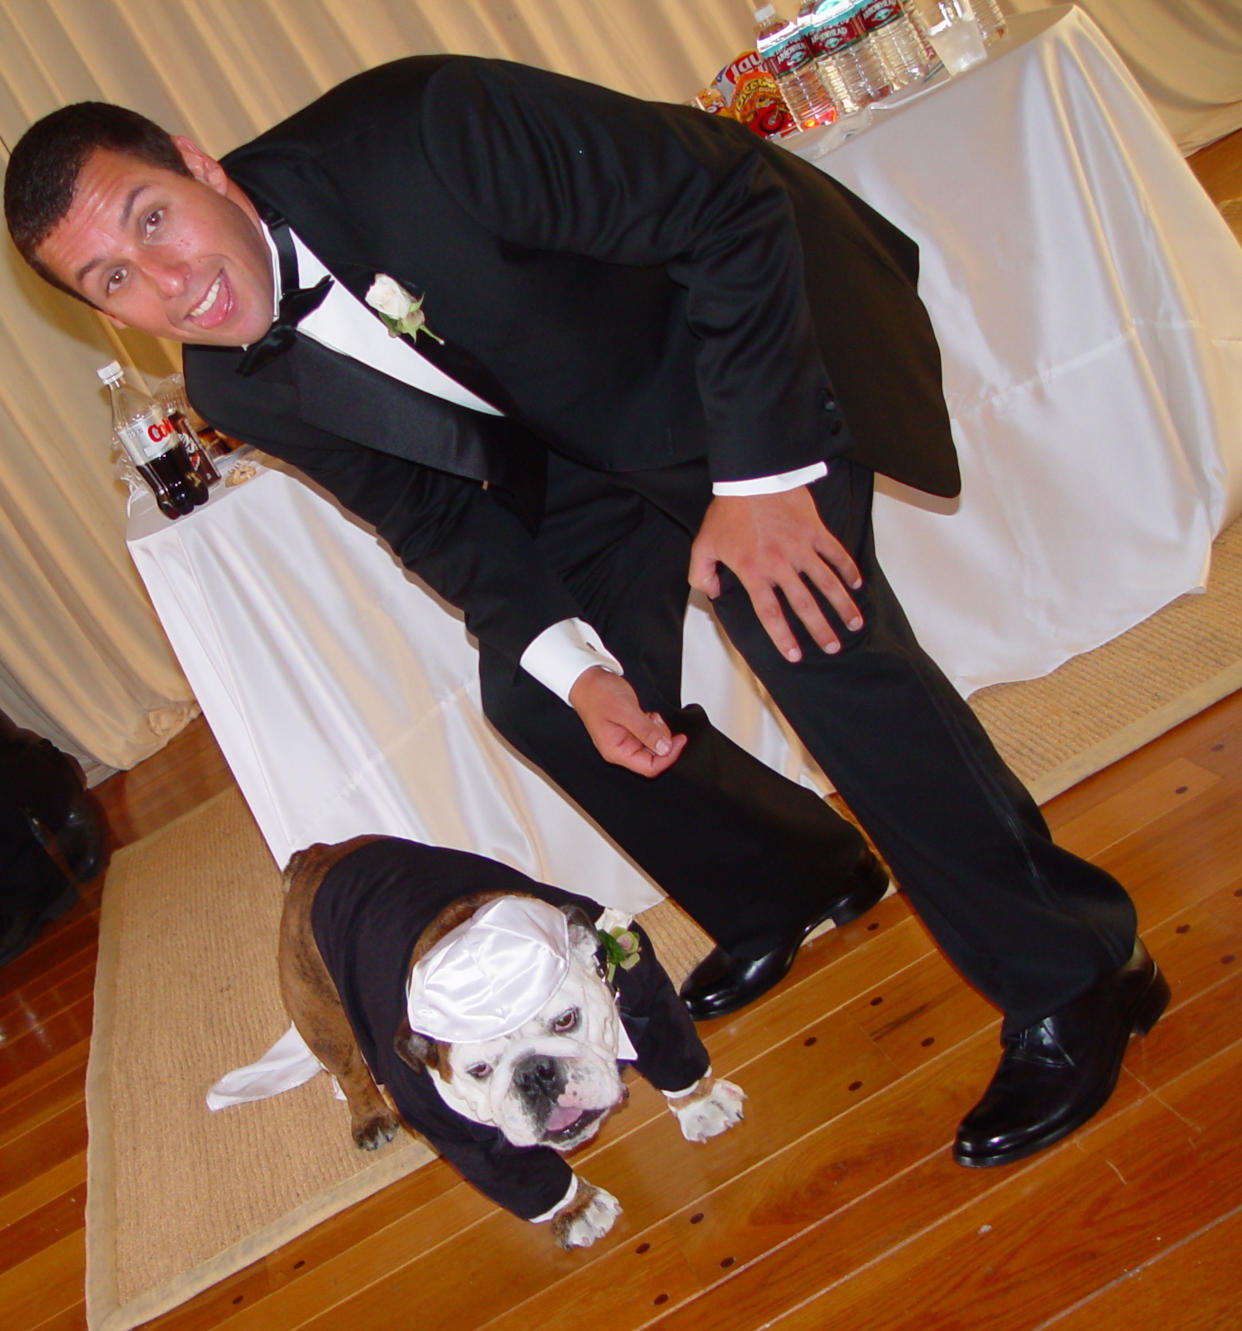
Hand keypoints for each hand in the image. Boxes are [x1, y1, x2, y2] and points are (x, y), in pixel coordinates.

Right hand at [568, 667, 686, 776]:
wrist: (587, 680)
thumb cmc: (598, 694)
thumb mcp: (625, 711)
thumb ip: (646, 731)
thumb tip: (665, 748)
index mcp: (616, 751)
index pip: (649, 767)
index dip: (668, 756)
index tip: (680, 740)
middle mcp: (620, 749)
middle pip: (653, 758)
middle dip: (662, 740)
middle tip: (656, 720)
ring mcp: (625, 740)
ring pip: (653, 746)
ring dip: (658, 731)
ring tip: (649, 715)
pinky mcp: (629, 731)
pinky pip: (648, 735)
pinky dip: (653, 725)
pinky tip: (646, 715)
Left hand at [688, 488, 862, 661]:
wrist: (750, 477)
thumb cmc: (727, 512)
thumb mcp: (703, 545)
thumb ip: (701, 575)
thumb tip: (714, 595)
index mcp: (754, 571)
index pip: (770, 613)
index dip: (783, 637)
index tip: (795, 656)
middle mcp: (780, 564)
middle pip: (805, 604)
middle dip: (820, 630)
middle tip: (833, 648)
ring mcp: (801, 547)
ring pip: (827, 582)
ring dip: (842, 605)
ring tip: (854, 624)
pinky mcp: (815, 530)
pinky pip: (835, 553)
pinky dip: (848, 569)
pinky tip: (856, 584)